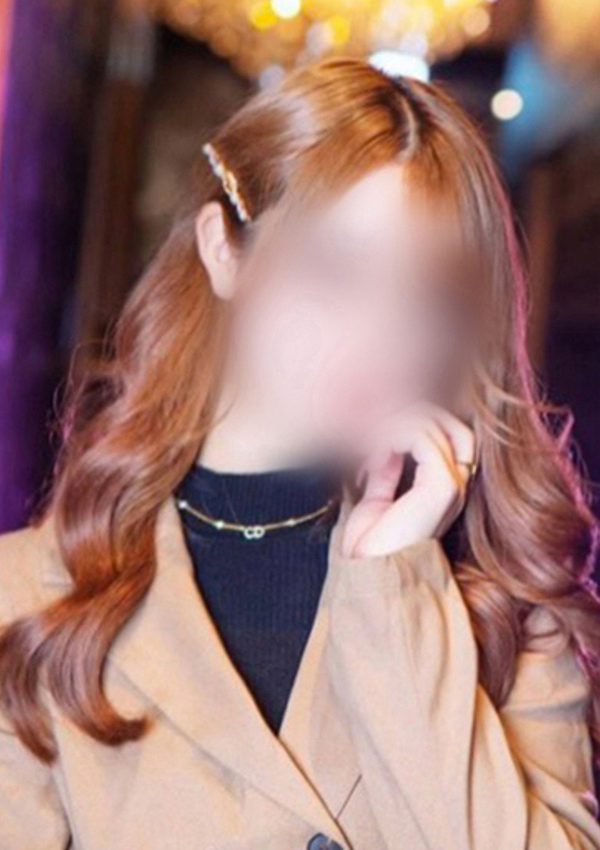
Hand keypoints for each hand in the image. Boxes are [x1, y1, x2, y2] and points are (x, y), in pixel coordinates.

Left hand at [342, 404, 475, 557]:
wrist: (369, 575)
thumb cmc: (370, 547)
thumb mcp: (376, 498)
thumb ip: (385, 470)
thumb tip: (383, 442)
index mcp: (445, 487)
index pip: (446, 431)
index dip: (410, 423)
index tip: (372, 439)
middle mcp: (457, 484)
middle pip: (447, 422)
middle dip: (405, 416)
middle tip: (369, 433)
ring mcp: (453, 485)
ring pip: (432, 424)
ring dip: (391, 426)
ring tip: (366, 448)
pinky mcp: (442, 487)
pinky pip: (422, 438)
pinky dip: (392, 435)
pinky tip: (372, 456)